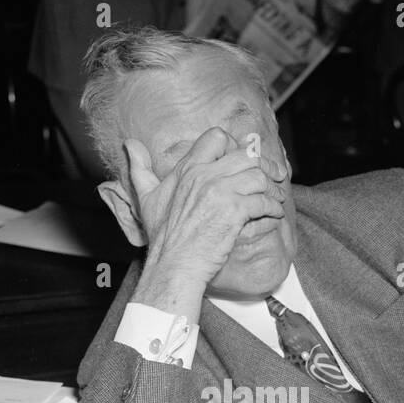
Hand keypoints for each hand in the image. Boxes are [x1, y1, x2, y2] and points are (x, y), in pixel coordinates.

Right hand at [126, 128, 287, 289]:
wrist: (174, 264)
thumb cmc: (163, 237)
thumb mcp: (146, 197)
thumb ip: (139, 168)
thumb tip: (129, 144)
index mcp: (188, 169)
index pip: (217, 137)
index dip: (234, 146)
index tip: (244, 160)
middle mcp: (204, 175)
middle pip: (245, 155)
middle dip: (263, 165)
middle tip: (273, 176)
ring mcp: (220, 192)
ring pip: (258, 176)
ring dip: (271, 188)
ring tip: (274, 199)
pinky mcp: (234, 212)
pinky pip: (263, 200)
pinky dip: (272, 207)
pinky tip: (272, 214)